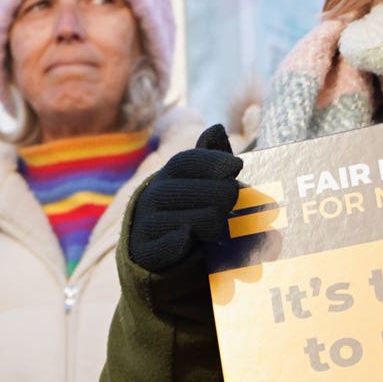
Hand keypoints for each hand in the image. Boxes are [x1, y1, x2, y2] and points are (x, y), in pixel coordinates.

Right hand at [127, 124, 243, 272]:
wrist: (159, 248)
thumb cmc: (192, 208)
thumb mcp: (202, 182)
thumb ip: (213, 160)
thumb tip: (217, 129)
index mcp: (168, 176)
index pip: (185, 161)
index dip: (212, 161)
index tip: (237, 166)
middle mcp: (153, 196)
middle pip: (184, 189)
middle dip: (215, 193)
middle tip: (233, 199)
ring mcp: (146, 225)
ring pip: (178, 219)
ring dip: (205, 219)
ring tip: (220, 222)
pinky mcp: (145, 253)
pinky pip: (158, 248)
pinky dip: (174, 243)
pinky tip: (189, 237)